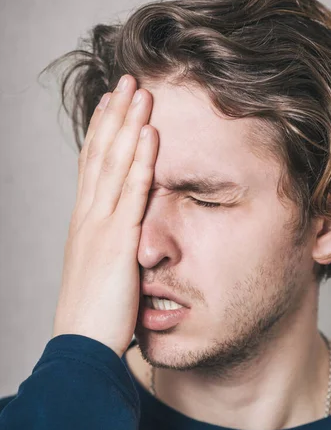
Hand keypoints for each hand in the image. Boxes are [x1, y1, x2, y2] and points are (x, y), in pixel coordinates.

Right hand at [52, 75, 157, 356]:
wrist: (81, 348)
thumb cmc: (94, 315)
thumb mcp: (101, 272)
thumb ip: (112, 248)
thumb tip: (125, 238)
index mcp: (84, 222)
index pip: (91, 167)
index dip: (102, 133)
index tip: (112, 105)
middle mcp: (87, 216)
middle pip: (100, 154)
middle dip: (114, 115)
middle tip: (126, 82)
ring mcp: (99, 225)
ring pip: (113, 163)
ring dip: (127, 124)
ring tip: (140, 91)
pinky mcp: (116, 241)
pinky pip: (131, 192)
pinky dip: (140, 160)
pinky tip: (149, 133)